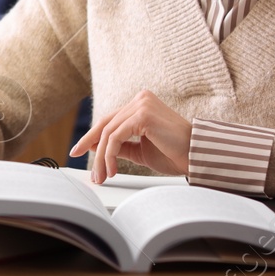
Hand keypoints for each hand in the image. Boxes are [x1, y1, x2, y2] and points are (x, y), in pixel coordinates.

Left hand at [69, 89, 191, 183]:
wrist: (196, 158)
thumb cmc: (174, 154)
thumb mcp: (140, 150)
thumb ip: (120, 145)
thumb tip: (95, 147)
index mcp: (140, 104)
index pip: (110, 120)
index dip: (92, 137)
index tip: (78, 151)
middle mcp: (140, 100)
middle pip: (106, 124)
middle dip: (90, 146)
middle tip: (84, 166)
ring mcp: (141, 104)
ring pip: (108, 132)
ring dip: (101, 157)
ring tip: (101, 176)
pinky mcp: (143, 114)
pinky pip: (116, 136)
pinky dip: (109, 154)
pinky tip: (112, 169)